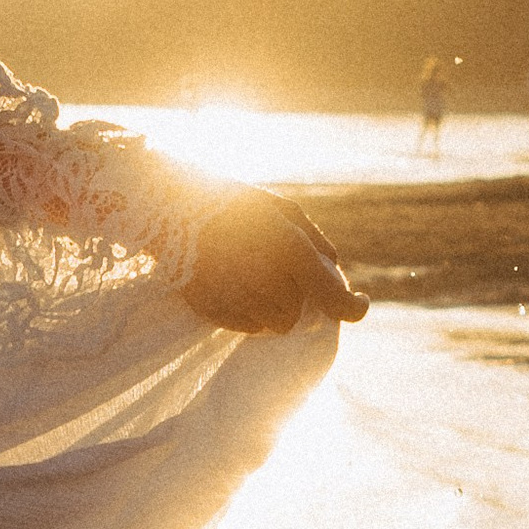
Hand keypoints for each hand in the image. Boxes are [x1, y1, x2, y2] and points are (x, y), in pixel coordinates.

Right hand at [180, 190, 368, 333]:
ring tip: (254, 278)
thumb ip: (313, 239)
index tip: (360, 303)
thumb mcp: (278, 208)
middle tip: (279, 273)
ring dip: (273, 308)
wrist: (168, 209)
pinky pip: (246, 326)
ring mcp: (238, 301)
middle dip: (297, 298)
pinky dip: (248, 312)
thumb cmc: (229, 202)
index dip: (354, 308)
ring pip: (274, 325)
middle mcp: (266, 283)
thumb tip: (334, 266)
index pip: (334, 300)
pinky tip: (234, 285)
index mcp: (289, 252)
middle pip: (299, 315)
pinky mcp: (213, 311)